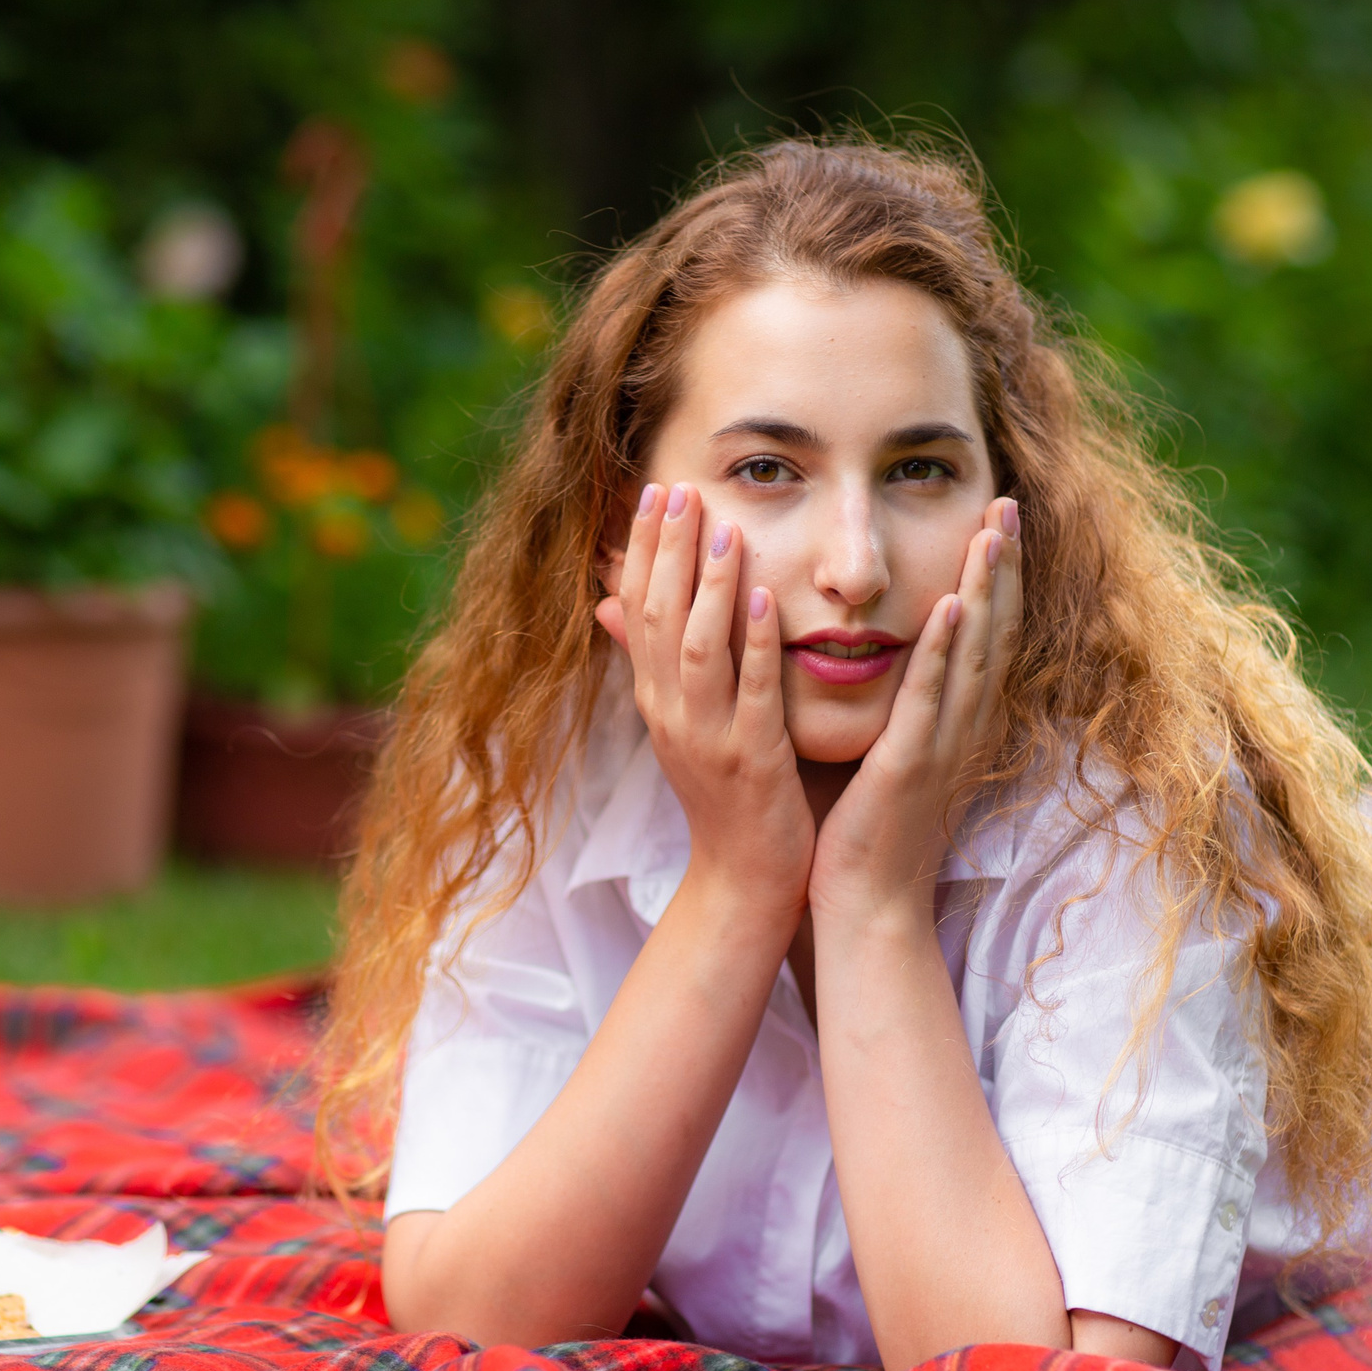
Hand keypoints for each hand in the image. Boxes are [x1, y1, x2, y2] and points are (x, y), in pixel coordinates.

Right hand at [596, 483, 812, 915]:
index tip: (653, 492)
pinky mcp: (752, 762)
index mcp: (656, 701)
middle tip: (679, 490)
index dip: (643, 550)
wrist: (744, 880)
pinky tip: (762, 600)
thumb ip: (656, 659)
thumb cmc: (727, 795)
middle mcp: (670, 715)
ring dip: (708, 588)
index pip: (637, 611)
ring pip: (698, 651)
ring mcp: (707, 739)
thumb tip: (609, 600)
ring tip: (722, 530)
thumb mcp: (682, 720)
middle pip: (659, 620)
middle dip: (667, 553)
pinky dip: (752, 646)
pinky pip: (750, 695)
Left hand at [810, 497, 1023, 925]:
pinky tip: (952, 606)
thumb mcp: (882, 751)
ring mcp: (943, 746)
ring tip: (991, 529)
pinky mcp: (912, 767)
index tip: (995, 519)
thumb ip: (886, 701)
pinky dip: (946, 652)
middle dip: (1001, 564)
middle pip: (994, 631)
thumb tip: (861, 649)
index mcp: (955, 723)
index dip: (994, 577)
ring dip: (985, 588)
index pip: (984, 635)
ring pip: (975, 654)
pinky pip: (933, 699)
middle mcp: (962, 728)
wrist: (866, 908)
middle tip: (1006, 500)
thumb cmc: (864, 833)